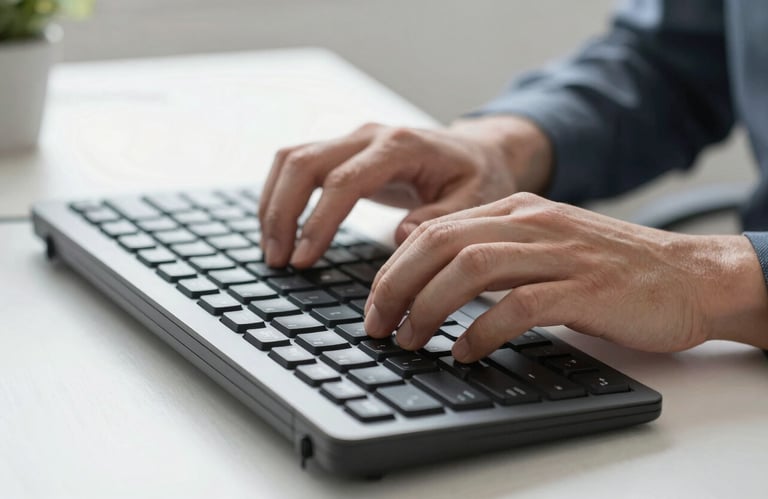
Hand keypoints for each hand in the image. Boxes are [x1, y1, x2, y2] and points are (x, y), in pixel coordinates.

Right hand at [258, 116, 552, 266]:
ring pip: (291, 159)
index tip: (303, 258)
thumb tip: (400, 236)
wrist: (479, 153)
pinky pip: (297, 164)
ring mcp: (353, 140)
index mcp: (401, 146)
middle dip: (282, 213)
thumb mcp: (477, 201)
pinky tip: (279, 230)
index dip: (318, 220)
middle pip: (303, 162)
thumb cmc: (478, 179)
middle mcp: (370, 136)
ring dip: (273, 204)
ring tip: (272, 252)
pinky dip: (280, 195)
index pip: (344, 180)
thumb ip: (442, 218)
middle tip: (278, 261)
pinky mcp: (343, 151)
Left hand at [364, 193, 767, 361]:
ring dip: (429, 308)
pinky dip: (481, 331)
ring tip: (411, 340)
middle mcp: (531, 223)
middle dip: (396, 287)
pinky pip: (517, 306)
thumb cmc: (610, 269)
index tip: (376, 304)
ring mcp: (558, 252)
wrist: (689, 276)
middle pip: (440, 244)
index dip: (394, 269)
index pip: (433, 230)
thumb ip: (488, 247)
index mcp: (516, 210)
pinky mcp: (583, 288)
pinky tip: (464, 352)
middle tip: (378, 326)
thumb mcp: (541, 244)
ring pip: (469, 268)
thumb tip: (424, 264)